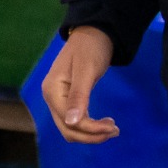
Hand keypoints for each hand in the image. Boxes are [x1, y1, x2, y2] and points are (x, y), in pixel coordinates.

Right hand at [42, 27, 118, 142]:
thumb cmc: (90, 48)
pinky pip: (75, 121)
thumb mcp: (86, 71)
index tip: (114, 127)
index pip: (69, 121)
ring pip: (71, 128)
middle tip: (116, 130)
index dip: (90, 129)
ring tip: (113, 129)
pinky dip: (89, 126)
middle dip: (91, 135)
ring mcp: (57, 99)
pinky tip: (104, 123)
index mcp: (52, 90)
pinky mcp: (67, 99)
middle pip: (67, 129)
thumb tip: (71, 123)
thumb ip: (78, 96)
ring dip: (91, 133)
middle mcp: (51, 97)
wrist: (93, 33)